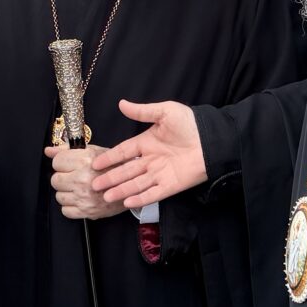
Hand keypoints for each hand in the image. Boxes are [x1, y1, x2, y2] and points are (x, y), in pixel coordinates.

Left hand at [46, 145, 126, 219]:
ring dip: (67, 193)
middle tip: (74, 177)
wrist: (132, 184)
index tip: (68, 164)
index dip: (62, 163)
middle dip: (63, 178)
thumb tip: (49, 151)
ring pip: (59, 196)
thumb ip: (67, 150)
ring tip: (78, 188)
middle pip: (55, 180)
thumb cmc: (114, 166)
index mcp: (85, 160)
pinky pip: (65, 211)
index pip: (57, 162)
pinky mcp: (87, 211)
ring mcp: (85, 197)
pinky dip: (71, 206)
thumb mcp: (93, 151)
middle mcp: (83, 179)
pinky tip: (80, 199)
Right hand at [89, 100, 206, 208]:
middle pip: (126, 171)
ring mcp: (160, 174)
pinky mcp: (171, 185)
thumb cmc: (190, 124)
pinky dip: (140, 199)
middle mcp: (151, 160)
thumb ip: (142, 111)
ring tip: (105, 195)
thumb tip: (122, 103)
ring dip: (121, 190)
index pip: (124, 151)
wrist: (213, 140)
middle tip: (94, 184)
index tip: (95, 164)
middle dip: (110, 178)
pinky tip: (127, 202)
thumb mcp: (165, 112)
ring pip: (136, 184)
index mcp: (148, 142)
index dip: (110, 157)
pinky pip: (153, 194)